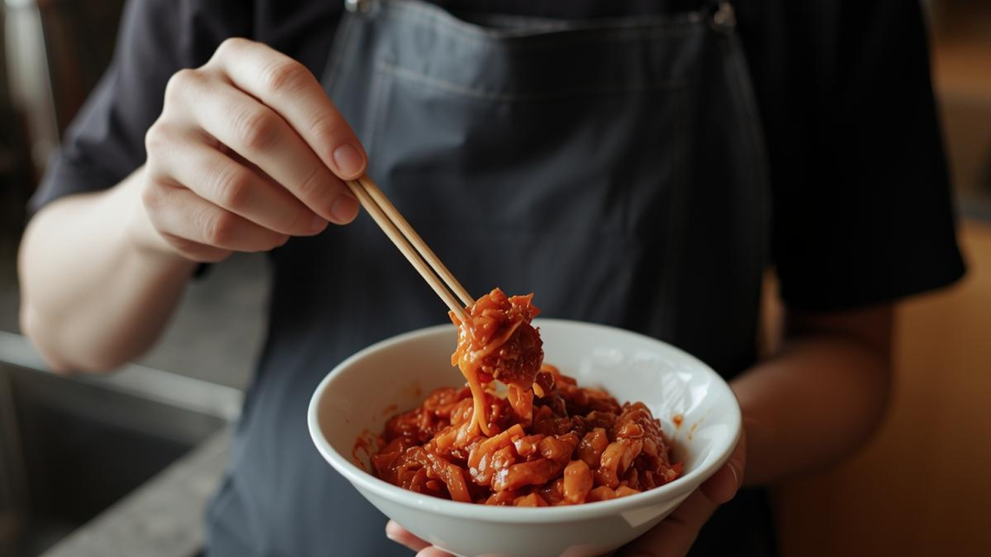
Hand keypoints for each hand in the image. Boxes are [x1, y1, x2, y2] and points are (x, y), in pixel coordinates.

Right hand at [135, 38, 365, 261]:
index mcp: (235, 60)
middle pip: (259, 132)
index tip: (356, 168)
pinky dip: (261, 237)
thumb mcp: (289, 130)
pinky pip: (220, 224)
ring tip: (313, 224)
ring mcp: (166, 140)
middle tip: (343, 209)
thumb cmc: (253, 152)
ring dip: (288, 215)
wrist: (187, 187)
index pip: (285, 81)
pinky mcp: (155, 194)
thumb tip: (351, 178)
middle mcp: (192, 90)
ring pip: (237, 187)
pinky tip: (277, 236)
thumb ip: (318, 145)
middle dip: (312, 179)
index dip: (326, 127)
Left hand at [385, 432, 745, 556]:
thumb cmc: (704, 449)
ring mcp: (559, 521)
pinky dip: (451, 511)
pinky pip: (488, 509)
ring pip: (501, 541)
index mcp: (632, 546)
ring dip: (452, 539)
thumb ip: (721, 465)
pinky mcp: (533, 495)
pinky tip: (405, 507)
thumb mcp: (720, 453)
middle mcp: (588, 540)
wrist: (685, 435)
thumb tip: (719, 478)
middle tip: (432, 554)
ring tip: (402, 529)